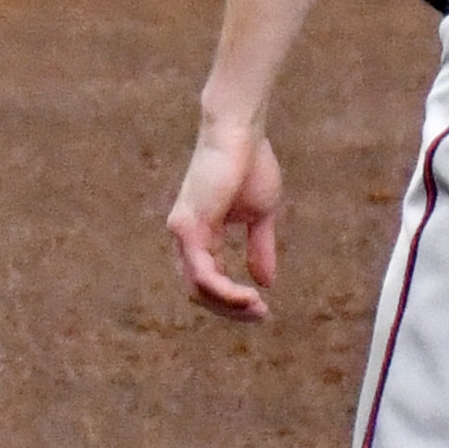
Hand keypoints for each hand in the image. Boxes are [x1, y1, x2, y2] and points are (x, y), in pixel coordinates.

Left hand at [167, 123, 285, 322]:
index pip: (206, 282)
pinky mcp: (188, 225)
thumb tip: (266, 283)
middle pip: (197, 292)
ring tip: (256, 308)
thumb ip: (259, 249)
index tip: (262, 310)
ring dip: (229, 305)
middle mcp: (185, 237)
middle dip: (229, 310)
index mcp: (200, 235)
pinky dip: (223, 290)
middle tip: (260, 315)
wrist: (242, 132)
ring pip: (196, 288)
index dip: (232, 302)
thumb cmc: (251, 164)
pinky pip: (200, 272)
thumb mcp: (260, 216)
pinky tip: (246, 296)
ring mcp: (182, 232)